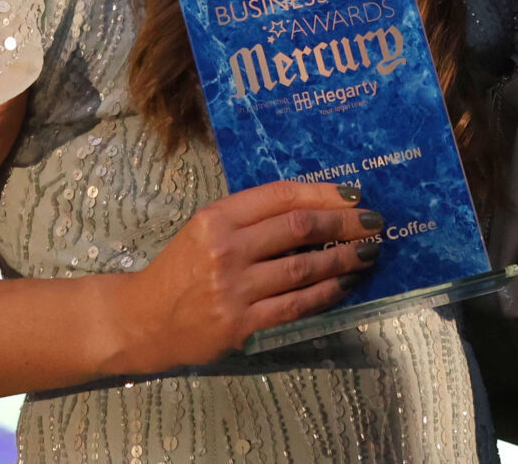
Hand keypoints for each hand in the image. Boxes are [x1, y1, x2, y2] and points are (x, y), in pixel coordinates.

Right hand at [102, 180, 378, 371]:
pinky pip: (295, 305)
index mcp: (217, 217)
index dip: (324, 193)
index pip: (282, 196)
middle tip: (374, 223)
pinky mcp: (240, 324)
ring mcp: (233, 288)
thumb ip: (252, 218)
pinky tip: (344, 284)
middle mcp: (226, 249)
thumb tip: (317, 207)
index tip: (354, 196)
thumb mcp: (206, 228)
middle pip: (299, 227)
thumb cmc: (181, 269)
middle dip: (344, 223)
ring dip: (343, 259)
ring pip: (303, 267)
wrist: (143, 319)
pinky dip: (325, 293)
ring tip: (367, 253)